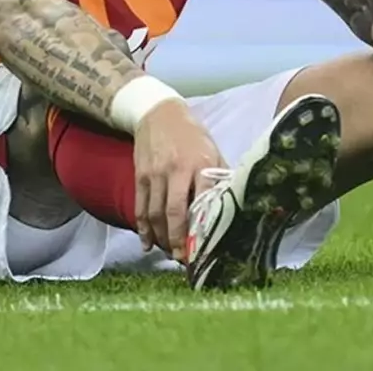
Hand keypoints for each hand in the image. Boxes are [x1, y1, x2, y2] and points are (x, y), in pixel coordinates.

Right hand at [132, 98, 226, 261]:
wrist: (159, 113)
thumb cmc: (192, 135)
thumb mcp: (213, 150)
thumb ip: (219, 176)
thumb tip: (233, 202)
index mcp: (201, 164)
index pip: (203, 200)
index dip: (202, 226)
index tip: (205, 247)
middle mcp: (176, 170)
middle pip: (174, 213)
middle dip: (178, 240)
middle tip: (183, 259)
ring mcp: (155, 174)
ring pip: (155, 214)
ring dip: (162, 238)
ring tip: (170, 254)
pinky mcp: (140, 176)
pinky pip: (141, 207)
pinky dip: (143, 228)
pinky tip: (148, 244)